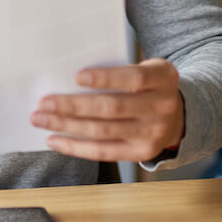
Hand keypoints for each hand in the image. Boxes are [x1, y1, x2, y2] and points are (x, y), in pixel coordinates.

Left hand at [31, 58, 183, 162]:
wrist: (180, 114)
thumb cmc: (150, 86)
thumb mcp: (147, 69)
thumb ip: (119, 70)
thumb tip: (70, 78)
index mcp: (163, 78)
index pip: (134, 78)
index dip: (105, 78)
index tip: (77, 76)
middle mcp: (162, 107)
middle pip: (112, 108)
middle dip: (73, 106)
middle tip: (44, 103)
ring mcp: (153, 133)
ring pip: (103, 132)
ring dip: (67, 126)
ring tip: (42, 120)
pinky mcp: (142, 153)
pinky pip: (104, 152)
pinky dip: (76, 147)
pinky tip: (56, 140)